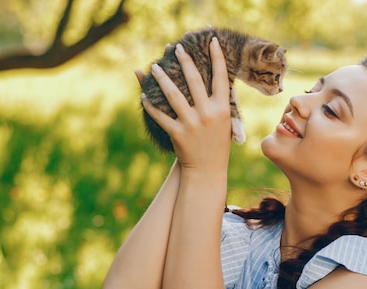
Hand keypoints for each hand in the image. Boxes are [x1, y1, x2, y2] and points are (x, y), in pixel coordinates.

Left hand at [142, 38, 231, 174]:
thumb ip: (216, 101)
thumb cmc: (216, 144)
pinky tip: (143, 95)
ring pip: (174, 95)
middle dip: (185, 61)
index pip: (221, 77)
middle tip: (176, 48)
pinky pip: (161, 116)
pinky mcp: (178, 133)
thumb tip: (211, 80)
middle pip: (194, 81)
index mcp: (222, 109)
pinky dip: (151, 106)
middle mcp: (208, 114)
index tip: (211, 40)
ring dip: (162, 79)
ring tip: (154, 67)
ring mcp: (192, 123)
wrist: (207, 169)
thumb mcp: (223, 122)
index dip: (217, 57)